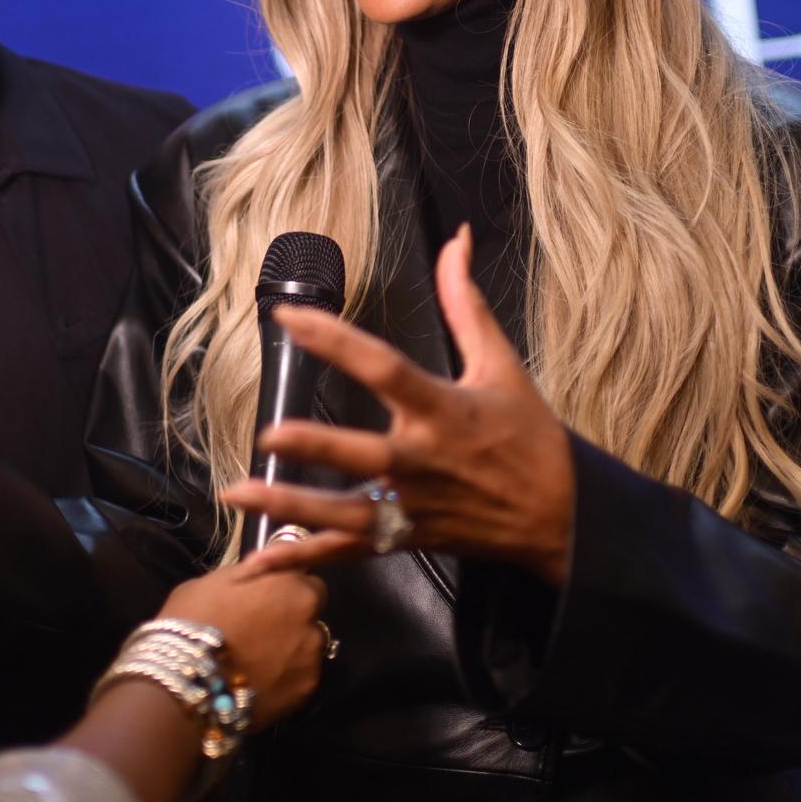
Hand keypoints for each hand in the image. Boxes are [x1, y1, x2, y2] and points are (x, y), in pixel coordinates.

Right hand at [153, 563, 328, 725]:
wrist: (185, 680)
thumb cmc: (191, 620)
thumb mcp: (212, 581)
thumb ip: (247, 576)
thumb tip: (260, 575)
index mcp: (288, 580)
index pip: (305, 577)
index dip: (285, 588)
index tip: (267, 600)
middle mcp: (309, 613)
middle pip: (312, 610)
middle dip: (294, 617)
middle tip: (262, 632)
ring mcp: (311, 653)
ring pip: (310, 646)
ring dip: (293, 649)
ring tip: (259, 664)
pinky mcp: (307, 689)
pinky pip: (301, 677)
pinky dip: (287, 680)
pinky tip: (261, 685)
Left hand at [223, 226, 577, 583]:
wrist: (561, 518)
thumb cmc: (530, 437)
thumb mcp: (502, 364)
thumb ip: (467, 303)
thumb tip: (458, 240)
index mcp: (444, 409)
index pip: (384, 368)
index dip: (336, 340)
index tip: (290, 318)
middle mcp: (424, 460)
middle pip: (363, 452)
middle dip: (316, 445)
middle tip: (267, 434)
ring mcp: (413, 505)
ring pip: (346, 509)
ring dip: (292, 505)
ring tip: (239, 494)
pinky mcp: (406, 536)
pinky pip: (349, 549)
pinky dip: (305, 558)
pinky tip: (261, 561)